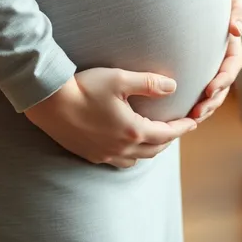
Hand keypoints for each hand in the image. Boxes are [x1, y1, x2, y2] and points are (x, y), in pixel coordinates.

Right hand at [24, 67, 196, 168]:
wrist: (49, 103)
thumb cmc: (85, 87)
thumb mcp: (119, 79)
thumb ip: (148, 83)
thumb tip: (173, 86)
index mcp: (132, 130)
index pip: (166, 134)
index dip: (182, 128)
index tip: (193, 122)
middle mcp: (121, 148)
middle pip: (154, 149)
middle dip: (169, 140)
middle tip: (177, 129)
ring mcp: (104, 154)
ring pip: (137, 159)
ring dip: (150, 150)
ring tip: (154, 138)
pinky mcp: (90, 155)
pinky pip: (118, 162)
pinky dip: (131, 155)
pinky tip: (127, 145)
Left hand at [189, 0, 241, 122]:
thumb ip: (237, 12)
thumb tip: (235, 31)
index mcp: (231, 45)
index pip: (232, 67)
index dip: (223, 80)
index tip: (210, 90)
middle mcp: (220, 58)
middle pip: (221, 87)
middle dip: (211, 102)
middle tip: (197, 113)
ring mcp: (207, 65)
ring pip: (208, 92)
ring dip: (202, 107)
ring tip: (189, 119)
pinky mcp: (192, 68)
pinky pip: (192, 87)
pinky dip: (188, 100)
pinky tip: (176, 111)